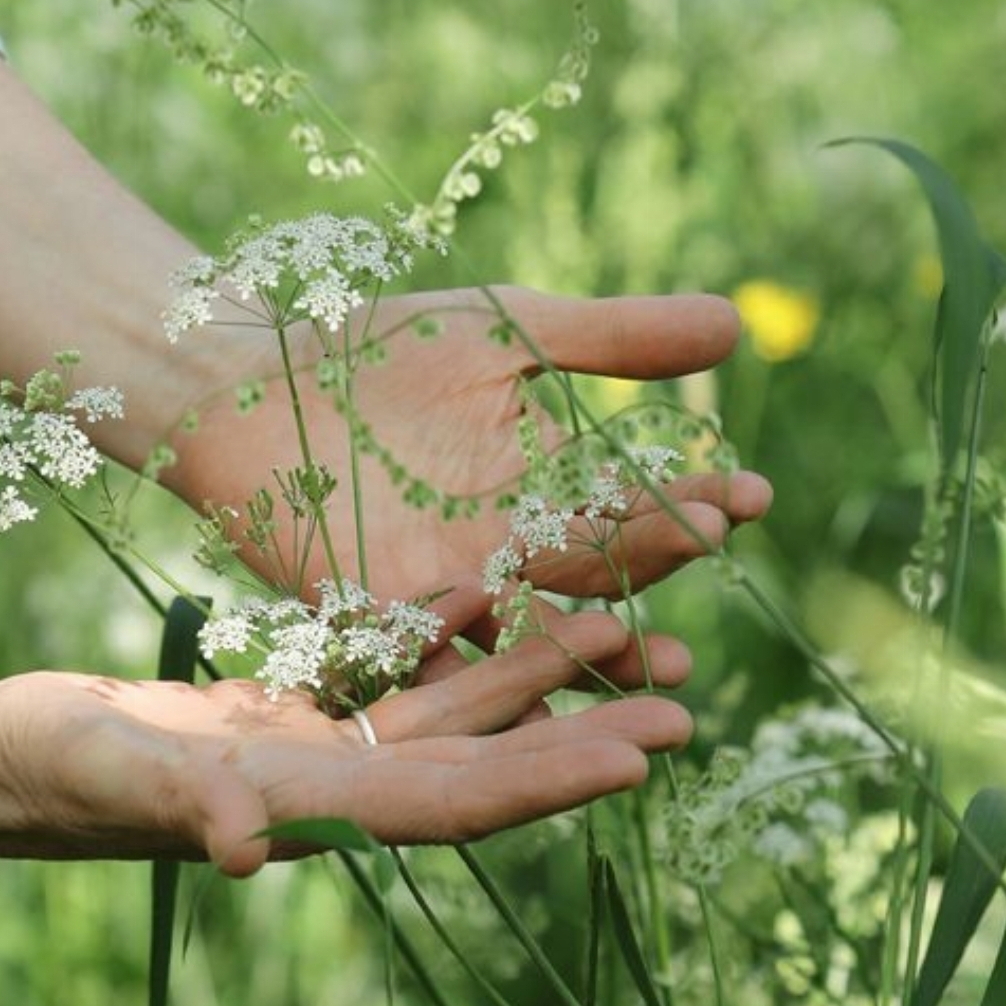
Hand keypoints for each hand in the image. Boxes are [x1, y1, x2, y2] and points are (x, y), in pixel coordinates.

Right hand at [0, 611, 691, 875]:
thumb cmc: (38, 765)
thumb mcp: (101, 769)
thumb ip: (178, 802)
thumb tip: (250, 846)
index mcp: (305, 810)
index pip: (447, 801)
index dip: (543, 782)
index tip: (637, 755)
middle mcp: (329, 788)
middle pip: (476, 762)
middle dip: (576, 735)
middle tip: (680, 701)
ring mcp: (313, 750)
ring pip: (445, 712)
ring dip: (531, 679)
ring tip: (620, 634)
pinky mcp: (288, 712)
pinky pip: (388, 673)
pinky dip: (447, 639)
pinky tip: (496, 597)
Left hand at [169, 286, 773, 645]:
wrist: (253, 373)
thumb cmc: (381, 349)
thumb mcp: (508, 334)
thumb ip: (611, 338)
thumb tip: (736, 324)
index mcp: (540, 494)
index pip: (631, 507)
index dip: (690, 503)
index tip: (752, 495)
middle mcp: (499, 555)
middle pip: (585, 573)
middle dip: (649, 565)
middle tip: (712, 554)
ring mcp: (435, 593)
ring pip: (520, 634)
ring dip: (582, 652)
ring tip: (647, 658)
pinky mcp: (366, 615)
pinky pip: (420, 651)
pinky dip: (463, 662)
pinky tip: (516, 682)